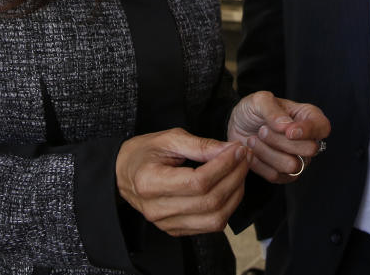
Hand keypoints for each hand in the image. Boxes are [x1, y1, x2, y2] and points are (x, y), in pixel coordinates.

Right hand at [115, 128, 251, 235]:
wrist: (124, 173)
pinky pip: (211, 226)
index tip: (237, 149)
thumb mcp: (169, 139)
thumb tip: (230, 149)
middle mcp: (157, 209)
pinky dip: (227, 206)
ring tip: (241, 170)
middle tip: (245, 156)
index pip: (198, 182)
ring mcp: (167, 224)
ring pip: (215, 218)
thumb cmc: (145, 152)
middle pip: (210, 201)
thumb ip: (200, 145)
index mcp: (150, 182)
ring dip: (236, 193)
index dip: (224, 166)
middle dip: (235, 177)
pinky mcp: (176, 230)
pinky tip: (230, 186)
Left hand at [227, 90, 330, 183]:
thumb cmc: (253, 110)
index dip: (308, 131)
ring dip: (267, 152)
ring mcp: (298, 159)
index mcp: (308, 116)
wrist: (236, 126)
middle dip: (282, 141)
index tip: (288, 131)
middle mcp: (308, 140)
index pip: (322, 127)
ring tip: (253, 139)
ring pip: (292, 166)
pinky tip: (251, 151)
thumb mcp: (259, 101)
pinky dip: (259, 164)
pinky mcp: (283, 174)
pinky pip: (276, 176)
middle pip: (310, 149)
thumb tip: (286, 126)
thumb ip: (273, 110)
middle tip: (262, 130)